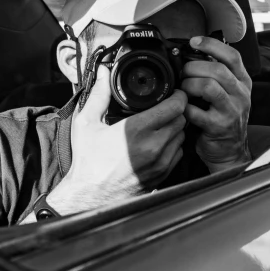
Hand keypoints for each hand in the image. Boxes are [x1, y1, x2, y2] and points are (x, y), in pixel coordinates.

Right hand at [46, 65, 186, 216]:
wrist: (90, 196)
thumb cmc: (88, 161)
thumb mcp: (86, 123)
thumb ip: (98, 95)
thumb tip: (103, 74)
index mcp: (137, 130)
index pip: (175, 106)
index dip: (177, 96)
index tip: (173, 93)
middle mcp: (154, 147)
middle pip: (182, 119)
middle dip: (176, 110)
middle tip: (165, 107)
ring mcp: (161, 163)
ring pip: (182, 136)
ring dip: (175, 128)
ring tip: (161, 124)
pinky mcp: (162, 175)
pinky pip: (178, 153)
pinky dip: (173, 145)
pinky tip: (158, 142)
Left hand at [180, 36, 251, 172]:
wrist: (230, 151)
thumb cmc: (224, 118)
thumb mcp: (229, 93)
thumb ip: (217, 75)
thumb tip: (193, 54)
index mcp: (243, 82)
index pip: (232, 55)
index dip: (212, 45)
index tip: (194, 42)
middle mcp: (240, 94)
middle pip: (217, 69)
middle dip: (193, 67)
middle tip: (183, 73)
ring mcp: (231, 111)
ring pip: (208, 86)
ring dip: (189, 85)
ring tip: (183, 90)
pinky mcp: (218, 127)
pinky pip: (195, 111)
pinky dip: (184, 107)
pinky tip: (182, 108)